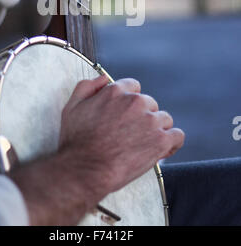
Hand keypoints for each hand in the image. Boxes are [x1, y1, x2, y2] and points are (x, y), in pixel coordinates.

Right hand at [59, 75, 184, 196]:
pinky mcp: (161, 140)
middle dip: (142, 117)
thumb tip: (103, 78)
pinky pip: (177, 136)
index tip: (127, 116)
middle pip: (149, 103)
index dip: (130, 102)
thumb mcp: (72, 106)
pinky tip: (162, 149)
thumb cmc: (77, 141)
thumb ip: (87, 86)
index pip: (134, 87)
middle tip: (131, 134)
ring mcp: (150, 120)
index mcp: (116, 91)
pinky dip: (172, 143)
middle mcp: (135, 101)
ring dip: (156, 129)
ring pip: (164, 119)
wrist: (85, 170)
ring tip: (143, 144)